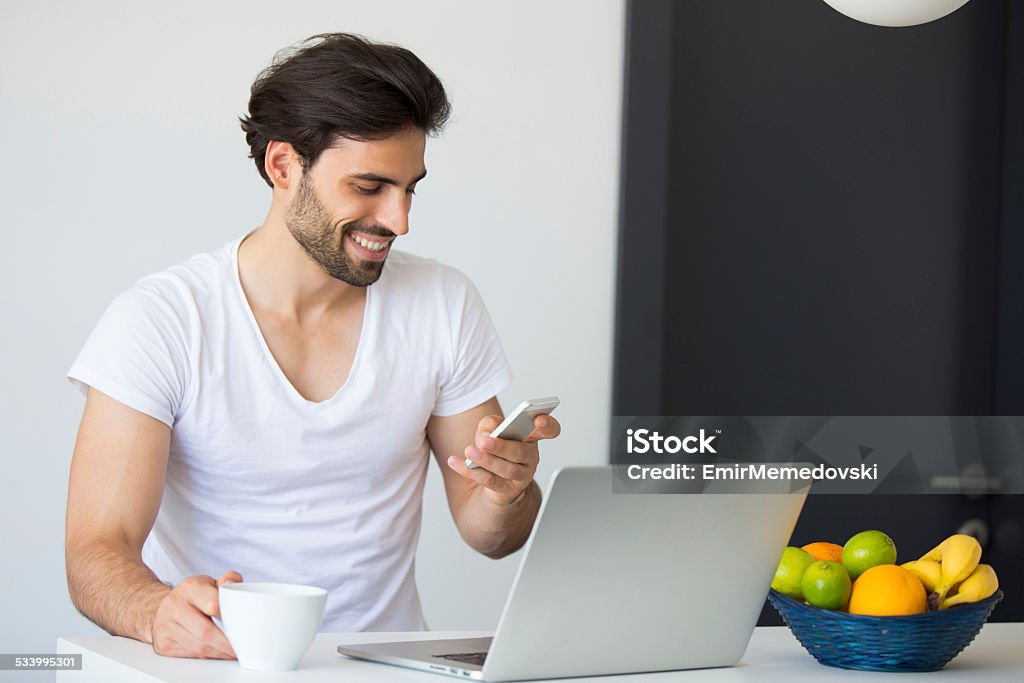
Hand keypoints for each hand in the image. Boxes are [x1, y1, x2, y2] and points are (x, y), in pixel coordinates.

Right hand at [151, 571, 242, 658]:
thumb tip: (231, 584)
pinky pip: (190, 655)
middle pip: (206, 632)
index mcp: (190, 588)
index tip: (242, 627)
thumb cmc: (194, 595)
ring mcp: (165, 626)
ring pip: (198, 647)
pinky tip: (217, 654)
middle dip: (227, 644)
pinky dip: (207, 657)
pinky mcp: (163, 644)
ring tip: (233, 653)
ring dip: (219, 653)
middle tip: (242, 648)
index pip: (213, 605)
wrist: (162, 606)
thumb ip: (228, 579)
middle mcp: (174, 606)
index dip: (229, 618)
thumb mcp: (211, 582)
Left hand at [447, 414, 561, 504]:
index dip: (547, 425)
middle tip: (483, 440)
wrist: (496, 481)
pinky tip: (456, 462)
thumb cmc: (497, 448)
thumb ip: (490, 424)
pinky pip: (490, 482)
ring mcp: (522, 475)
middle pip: (520, 451)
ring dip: (486, 460)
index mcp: (531, 437)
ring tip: (469, 452)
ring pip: (506, 469)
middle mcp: (530, 456)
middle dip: (501, 446)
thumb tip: (486, 432)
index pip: (549, 430)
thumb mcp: (492, 430)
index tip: (538, 420)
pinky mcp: (508, 490)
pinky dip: (471, 472)